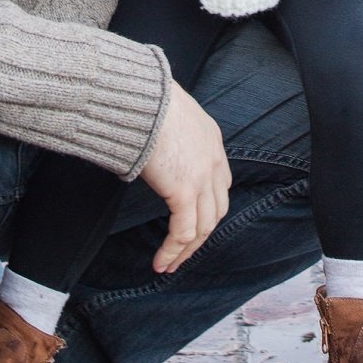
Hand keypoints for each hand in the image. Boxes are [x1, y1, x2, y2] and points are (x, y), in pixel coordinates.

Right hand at [141, 85, 231, 272]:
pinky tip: (161, 263)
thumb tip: (149, 147)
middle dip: (201, 234)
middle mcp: (214, 161)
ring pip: (204, 226)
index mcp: (212, 141)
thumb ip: (167, 136)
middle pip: (216, 209)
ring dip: (187, 250)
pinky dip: (174, 250)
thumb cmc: (144, 100)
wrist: (142, 97)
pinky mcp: (184, 191)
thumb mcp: (168, 116)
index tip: (192, 224)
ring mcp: (202, 177)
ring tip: (169, 265)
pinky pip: (184, 231)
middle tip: (182, 252)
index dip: (207, 208)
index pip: (220, 184)